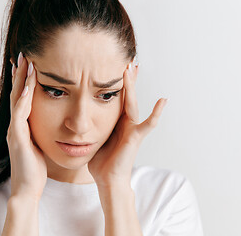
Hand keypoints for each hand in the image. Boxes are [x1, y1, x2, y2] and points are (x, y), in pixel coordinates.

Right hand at [6, 52, 46, 198]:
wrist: (27, 189)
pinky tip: (30, 86)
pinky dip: (24, 99)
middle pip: (18, 94)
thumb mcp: (40, 145)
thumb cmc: (35, 169)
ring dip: (21, 81)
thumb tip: (53, 122)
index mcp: (22, 126)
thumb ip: (42, 132)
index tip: (31, 64)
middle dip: (21, 74)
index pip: (24, 98)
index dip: (25, 81)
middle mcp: (16, 125)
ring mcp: (15, 131)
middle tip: (24, 55)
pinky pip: (20, 114)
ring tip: (26, 62)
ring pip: (17, 100)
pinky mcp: (17, 138)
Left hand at [88, 62, 167, 187]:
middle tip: (126, 59)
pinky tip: (163, 101)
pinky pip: (148, 124)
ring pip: (133, 103)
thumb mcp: (94, 138)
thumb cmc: (102, 161)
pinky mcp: (135, 137)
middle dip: (126, 78)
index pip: (115, 97)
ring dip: (133, 86)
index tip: (113, 66)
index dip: (115, 82)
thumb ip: (91, 125)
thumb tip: (78, 117)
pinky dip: (156, 114)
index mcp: (115, 121)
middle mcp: (125, 122)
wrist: (108, 180)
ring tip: (134, 68)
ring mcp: (132, 128)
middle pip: (126, 96)